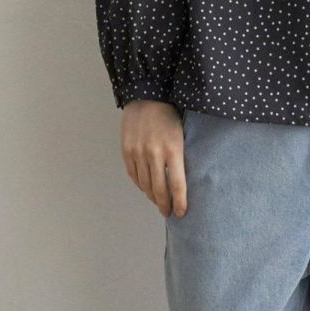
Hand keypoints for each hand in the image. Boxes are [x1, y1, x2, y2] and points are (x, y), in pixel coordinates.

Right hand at [120, 99, 187, 217]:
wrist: (147, 97)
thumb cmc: (170, 115)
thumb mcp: (182, 135)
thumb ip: (180, 157)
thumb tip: (182, 182)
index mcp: (173, 150)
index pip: (177, 185)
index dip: (179, 202)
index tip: (181, 213)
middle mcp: (154, 154)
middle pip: (159, 189)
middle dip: (164, 205)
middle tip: (168, 213)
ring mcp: (138, 153)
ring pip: (144, 184)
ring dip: (152, 196)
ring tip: (158, 202)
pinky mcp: (127, 150)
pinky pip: (133, 175)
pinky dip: (140, 184)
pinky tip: (146, 188)